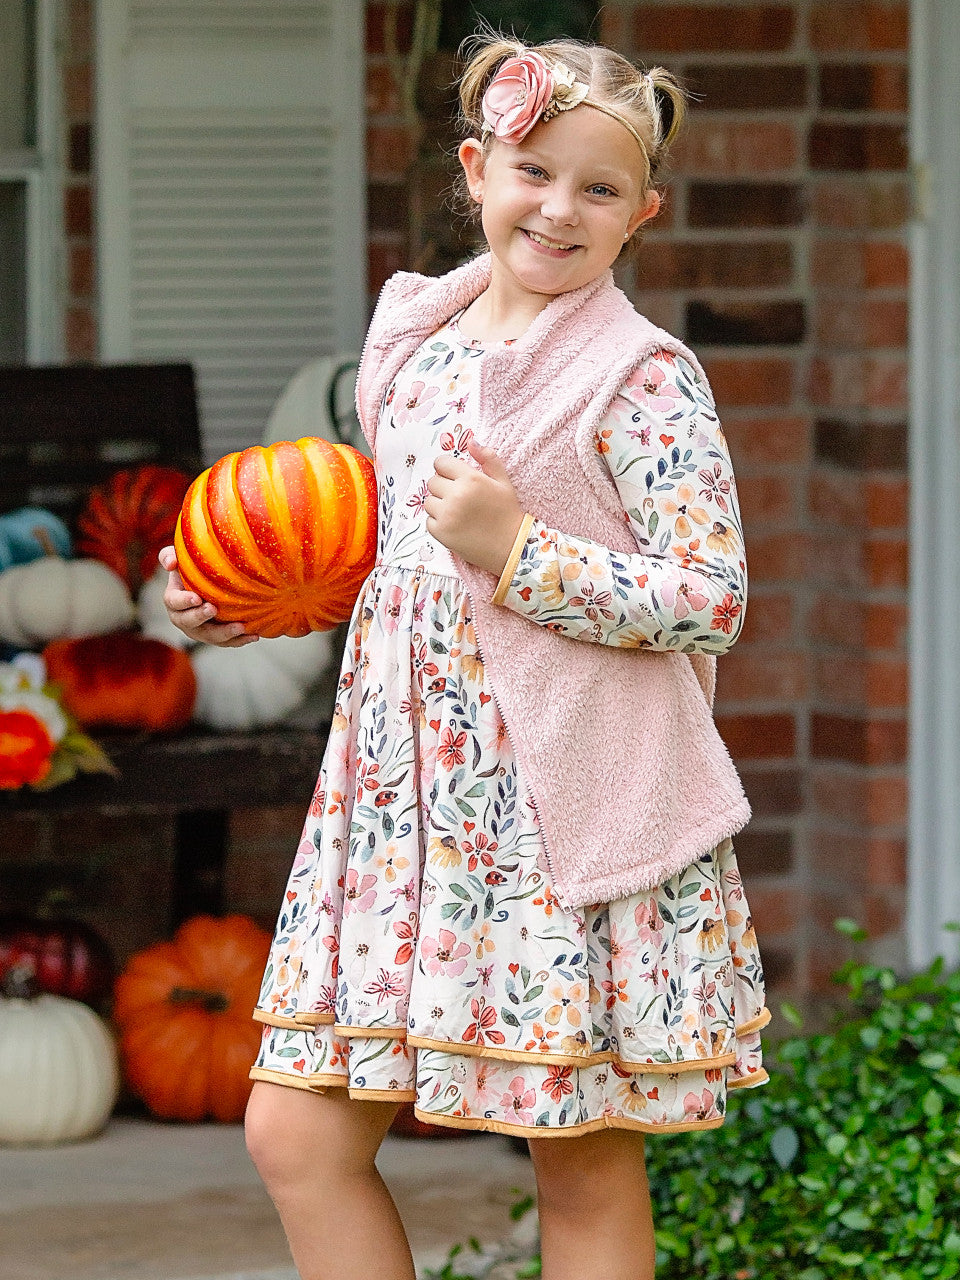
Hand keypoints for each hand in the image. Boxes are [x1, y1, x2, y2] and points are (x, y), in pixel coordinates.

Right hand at [157, 546, 259, 646]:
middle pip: (189, 623)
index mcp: (173, 600)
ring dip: (225, 634)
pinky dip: (241, 640)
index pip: (174, 602)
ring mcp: (200, 631)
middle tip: (213, 609)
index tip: (197, 597)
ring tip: (240, 627)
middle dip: (201, 617)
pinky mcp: (216, 637)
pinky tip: (254, 635)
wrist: (208, 584)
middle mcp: (183, 619)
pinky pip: (227, 642)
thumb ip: (169, 556)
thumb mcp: (179, 559)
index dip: (184, 601)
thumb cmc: (193, 569)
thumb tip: (171, 564)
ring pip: (210, 637)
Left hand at [424, 440, 524, 575]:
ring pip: (429, 501)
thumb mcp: (503, 482)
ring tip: (458, 513)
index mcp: (471, 479)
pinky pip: (429, 521)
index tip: (453, 477)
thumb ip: (488, 459)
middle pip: (433, 481)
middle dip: (443, 487)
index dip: (446, 469)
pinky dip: (439, 523)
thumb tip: (472, 441)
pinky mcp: (441, 533)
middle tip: (459, 498)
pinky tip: (455, 526)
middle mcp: (456, 495)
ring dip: (439, 505)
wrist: (511, 547)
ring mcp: (446, 515)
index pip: (441, 463)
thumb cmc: (507, 513)